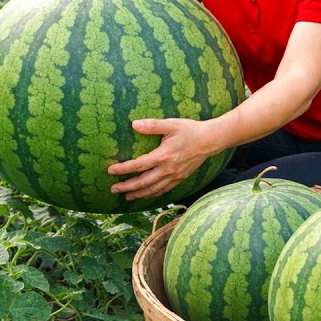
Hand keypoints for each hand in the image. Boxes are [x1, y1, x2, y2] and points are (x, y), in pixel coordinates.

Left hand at [107, 118, 222, 200]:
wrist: (210, 140)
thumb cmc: (190, 130)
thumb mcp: (171, 124)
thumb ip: (152, 125)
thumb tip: (133, 124)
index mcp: (163, 156)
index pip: (138, 165)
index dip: (123, 169)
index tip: (110, 171)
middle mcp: (168, 169)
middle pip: (143, 182)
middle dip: (127, 186)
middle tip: (113, 189)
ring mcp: (175, 176)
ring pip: (153, 189)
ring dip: (138, 194)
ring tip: (126, 196)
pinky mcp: (180, 179)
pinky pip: (164, 190)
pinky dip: (153, 194)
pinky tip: (145, 195)